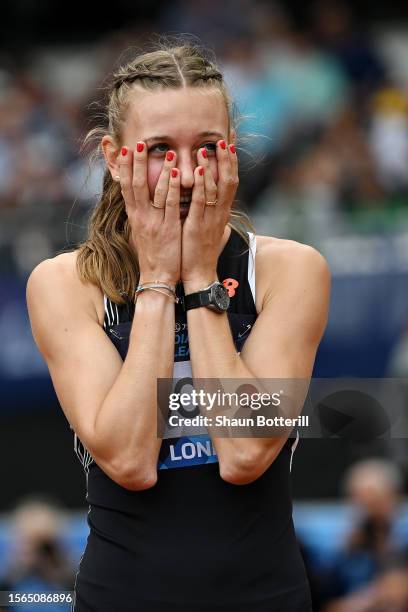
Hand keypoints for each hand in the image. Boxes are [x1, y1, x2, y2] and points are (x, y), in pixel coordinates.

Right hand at [118, 142, 181, 284]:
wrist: (157, 277)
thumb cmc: (152, 253)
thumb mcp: (143, 229)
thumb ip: (143, 211)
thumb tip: (140, 197)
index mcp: (135, 215)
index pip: (126, 186)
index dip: (124, 167)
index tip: (124, 148)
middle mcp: (141, 216)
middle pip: (135, 184)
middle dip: (136, 162)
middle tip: (137, 142)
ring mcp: (155, 222)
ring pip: (154, 191)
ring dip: (159, 169)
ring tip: (165, 151)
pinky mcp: (169, 229)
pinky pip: (171, 205)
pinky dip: (172, 188)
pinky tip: (176, 173)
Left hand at [181, 141, 237, 289]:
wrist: (198, 273)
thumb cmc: (199, 249)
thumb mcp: (206, 223)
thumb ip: (208, 207)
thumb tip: (207, 191)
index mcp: (222, 211)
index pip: (230, 179)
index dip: (231, 159)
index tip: (229, 139)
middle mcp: (220, 212)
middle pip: (229, 180)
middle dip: (227, 158)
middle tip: (225, 137)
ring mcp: (210, 219)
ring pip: (216, 188)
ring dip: (212, 167)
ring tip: (209, 147)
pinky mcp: (198, 226)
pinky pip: (201, 202)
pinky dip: (200, 185)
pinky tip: (197, 171)